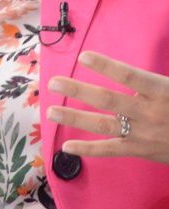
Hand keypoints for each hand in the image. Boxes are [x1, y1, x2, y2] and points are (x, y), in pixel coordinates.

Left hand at [46, 50, 168, 163]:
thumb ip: (154, 79)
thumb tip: (142, 64)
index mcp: (162, 91)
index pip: (131, 76)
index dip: (107, 67)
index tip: (84, 56)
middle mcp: (149, 112)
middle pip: (108, 100)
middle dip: (78, 91)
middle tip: (54, 83)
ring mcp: (142, 134)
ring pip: (104, 125)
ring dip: (74, 118)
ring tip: (51, 111)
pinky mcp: (139, 151)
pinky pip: (110, 150)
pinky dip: (88, 149)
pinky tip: (67, 146)